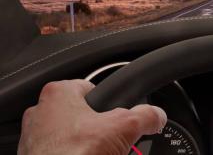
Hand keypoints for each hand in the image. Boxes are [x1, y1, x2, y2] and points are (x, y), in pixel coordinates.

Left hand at [18, 80, 166, 154]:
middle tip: (111, 139)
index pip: (91, 87)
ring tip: (101, 153)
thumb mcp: (125, 128)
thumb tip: (156, 116)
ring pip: (69, 134)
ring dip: (85, 143)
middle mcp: (41, 112)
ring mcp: (34, 138)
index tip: (118, 113)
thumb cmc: (73, 154)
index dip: (109, 101)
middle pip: (81, 113)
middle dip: (98, 126)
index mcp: (59, 93)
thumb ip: (145, 116)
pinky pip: (60, 152)